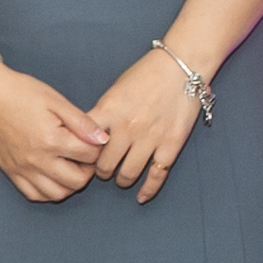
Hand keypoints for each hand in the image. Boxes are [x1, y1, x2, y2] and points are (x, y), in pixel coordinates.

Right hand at [0, 66, 109, 203]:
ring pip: (56, 194)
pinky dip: (48, 191)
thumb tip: (103, 139)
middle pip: (76, 181)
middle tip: (86, 156)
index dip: (98, 149)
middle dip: (88, 170)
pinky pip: (33, 194)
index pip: (89, 156)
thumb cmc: (22, 93)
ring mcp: (22, 169)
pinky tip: (53, 176)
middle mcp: (37, 160)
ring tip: (71, 167)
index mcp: (51, 140)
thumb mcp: (57, 101)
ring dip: (70, 184)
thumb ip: (82, 123)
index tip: (95, 141)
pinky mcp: (10, 172)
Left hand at [91, 49, 204, 201]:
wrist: (182, 65)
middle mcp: (127, 128)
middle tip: (103, 170)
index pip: (84, 144)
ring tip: (121, 177)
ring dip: (121, 179)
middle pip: (104, 165)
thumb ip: (102, 114)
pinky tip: (141, 197)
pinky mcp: (170, 144)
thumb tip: (90, 138)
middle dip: (101, 171)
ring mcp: (150, 138)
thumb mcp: (115, 90)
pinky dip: (148, 189)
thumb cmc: (147, 73)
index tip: (82, 160)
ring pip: (127, 174)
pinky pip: (157, 175)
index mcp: (109, 111)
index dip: (80, 156)